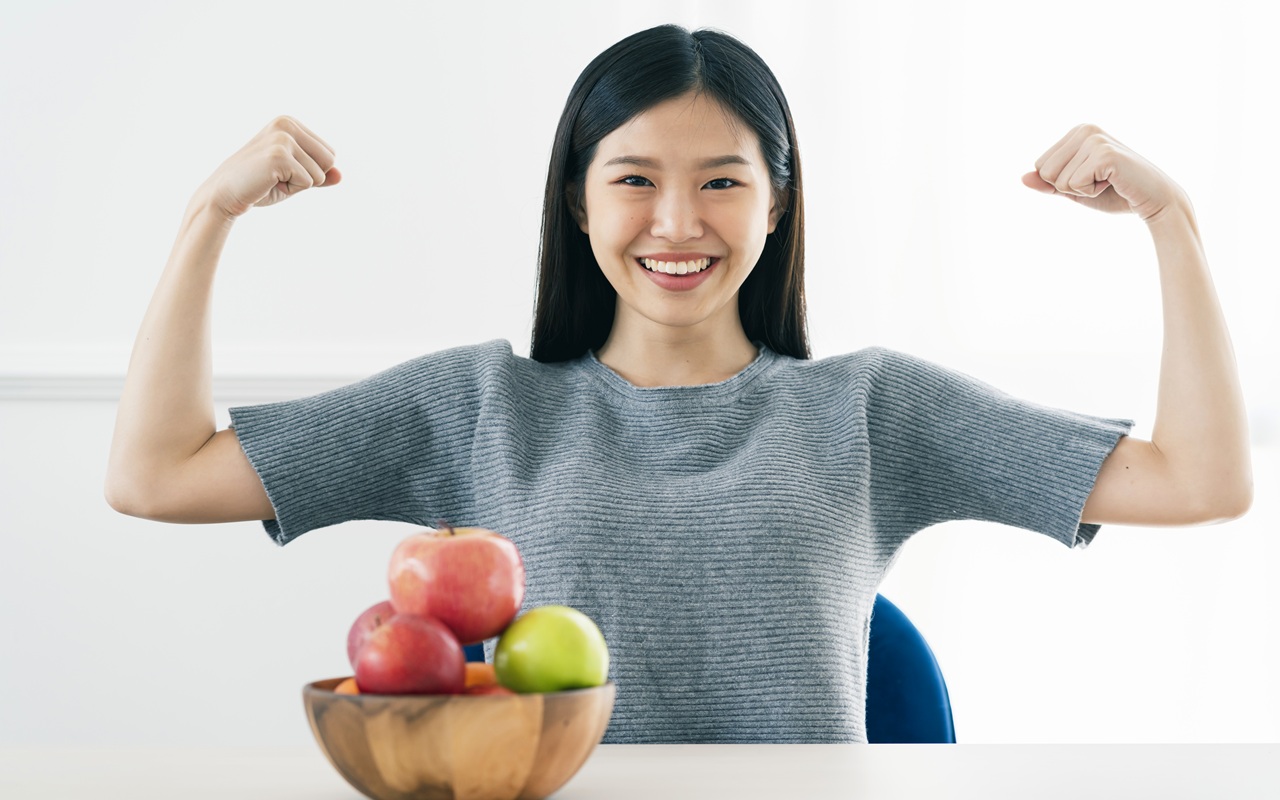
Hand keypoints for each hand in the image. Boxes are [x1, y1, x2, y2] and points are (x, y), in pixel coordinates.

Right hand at [199, 116, 340, 219]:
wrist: (225, 194)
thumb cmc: (259, 184)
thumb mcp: (294, 177)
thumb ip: (319, 174)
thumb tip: (341, 175)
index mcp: (290, 122)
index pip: (329, 153)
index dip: (311, 171)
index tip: (283, 170)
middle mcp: (286, 124)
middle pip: (329, 160)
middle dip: (309, 177)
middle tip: (278, 176)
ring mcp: (282, 138)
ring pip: (319, 174)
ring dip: (297, 185)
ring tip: (271, 179)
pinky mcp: (279, 155)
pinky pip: (308, 182)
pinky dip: (291, 190)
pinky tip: (268, 183)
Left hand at [1021, 124, 1185, 221]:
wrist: (1153, 200)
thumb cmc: (1115, 193)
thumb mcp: (1074, 189)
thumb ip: (1048, 184)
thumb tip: (1022, 178)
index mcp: (1077, 132)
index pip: (1040, 166)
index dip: (1061, 183)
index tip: (1091, 177)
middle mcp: (1085, 129)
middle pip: (1044, 172)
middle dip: (1068, 187)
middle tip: (1100, 181)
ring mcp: (1095, 139)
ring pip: (1057, 180)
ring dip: (1081, 190)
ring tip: (1108, 181)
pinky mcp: (1104, 153)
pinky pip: (1073, 185)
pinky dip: (1091, 193)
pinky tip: (1113, 183)